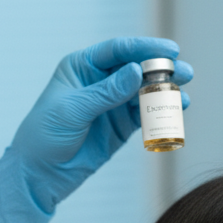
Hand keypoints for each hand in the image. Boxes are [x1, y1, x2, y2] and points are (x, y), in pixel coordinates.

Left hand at [0, 38, 193, 222]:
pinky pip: (144, 114)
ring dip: (164, 91)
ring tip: (184, 94)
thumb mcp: (73, 110)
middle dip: (161, 69)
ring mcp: (111, 104)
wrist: (38, 174)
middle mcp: (99, 81)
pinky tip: (176, 110)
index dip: (144, 48)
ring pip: (144, 91)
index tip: (169, 50)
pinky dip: (160, 112)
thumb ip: (106, 92)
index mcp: (81, 67)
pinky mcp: (119, 126)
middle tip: (184, 71)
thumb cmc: (44, 135)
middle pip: (136, 68)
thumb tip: (136, 71)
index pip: (117, 51)